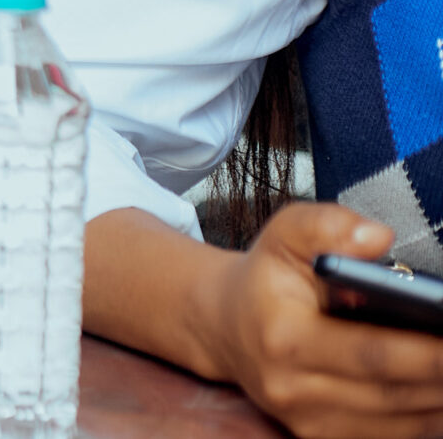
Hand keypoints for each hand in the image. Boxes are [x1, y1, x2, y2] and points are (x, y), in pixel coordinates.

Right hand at [196, 203, 442, 436]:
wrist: (223, 326)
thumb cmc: (266, 278)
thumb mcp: (283, 236)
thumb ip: (326, 226)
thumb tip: (379, 238)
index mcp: (284, 337)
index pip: (373, 354)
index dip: (429, 353)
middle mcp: (292, 388)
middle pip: (393, 394)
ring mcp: (307, 420)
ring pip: (398, 421)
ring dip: (440, 399)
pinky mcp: (320, 437)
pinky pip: (389, 435)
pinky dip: (426, 417)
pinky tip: (440, 392)